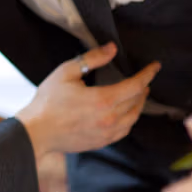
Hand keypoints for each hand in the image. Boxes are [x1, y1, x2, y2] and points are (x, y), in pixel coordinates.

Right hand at [16, 43, 159, 156]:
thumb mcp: (66, 72)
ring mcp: (107, 133)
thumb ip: (92, 59)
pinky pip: (124, 130)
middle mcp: (110, 118)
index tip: (155, 66)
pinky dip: (129, 120)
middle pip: (137, 102)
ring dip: (138, 105)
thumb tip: (112, 48)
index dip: (147, 74)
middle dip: (143, 88)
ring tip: (138, 95)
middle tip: (145, 79)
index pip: (135, 85)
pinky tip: (125, 114)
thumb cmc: (48, 101)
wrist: (36, 132)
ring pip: (133, 118)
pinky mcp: (101, 142)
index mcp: (103, 100)